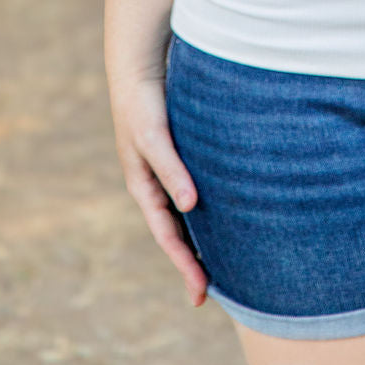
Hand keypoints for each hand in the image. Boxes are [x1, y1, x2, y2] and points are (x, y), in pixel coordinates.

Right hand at [109, 74, 207, 306]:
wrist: (141, 70)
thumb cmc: (144, 104)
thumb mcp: (154, 138)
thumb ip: (171, 169)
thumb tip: (189, 206)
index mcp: (143, 187)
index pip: (167, 236)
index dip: (183, 264)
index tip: (200, 293)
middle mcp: (155, 185)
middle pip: (175, 233)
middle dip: (190, 263)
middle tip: (208, 294)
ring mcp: (167, 172)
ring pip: (184, 216)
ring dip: (198, 239)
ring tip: (222, 264)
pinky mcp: (180, 157)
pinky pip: (193, 193)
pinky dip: (205, 211)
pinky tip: (224, 217)